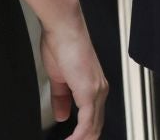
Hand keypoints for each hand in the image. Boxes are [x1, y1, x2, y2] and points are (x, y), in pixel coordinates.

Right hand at [39, 15, 108, 139]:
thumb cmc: (62, 46)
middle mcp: (100, 90)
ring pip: (94, 126)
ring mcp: (96, 91)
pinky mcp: (89, 91)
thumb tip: (62, 116)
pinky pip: (88, 122)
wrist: (63, 29)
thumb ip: (61, 99)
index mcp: (94, 86)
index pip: (93, 118)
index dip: (83, 134)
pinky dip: (80, 136)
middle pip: (96, 126)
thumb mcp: (59, 79)